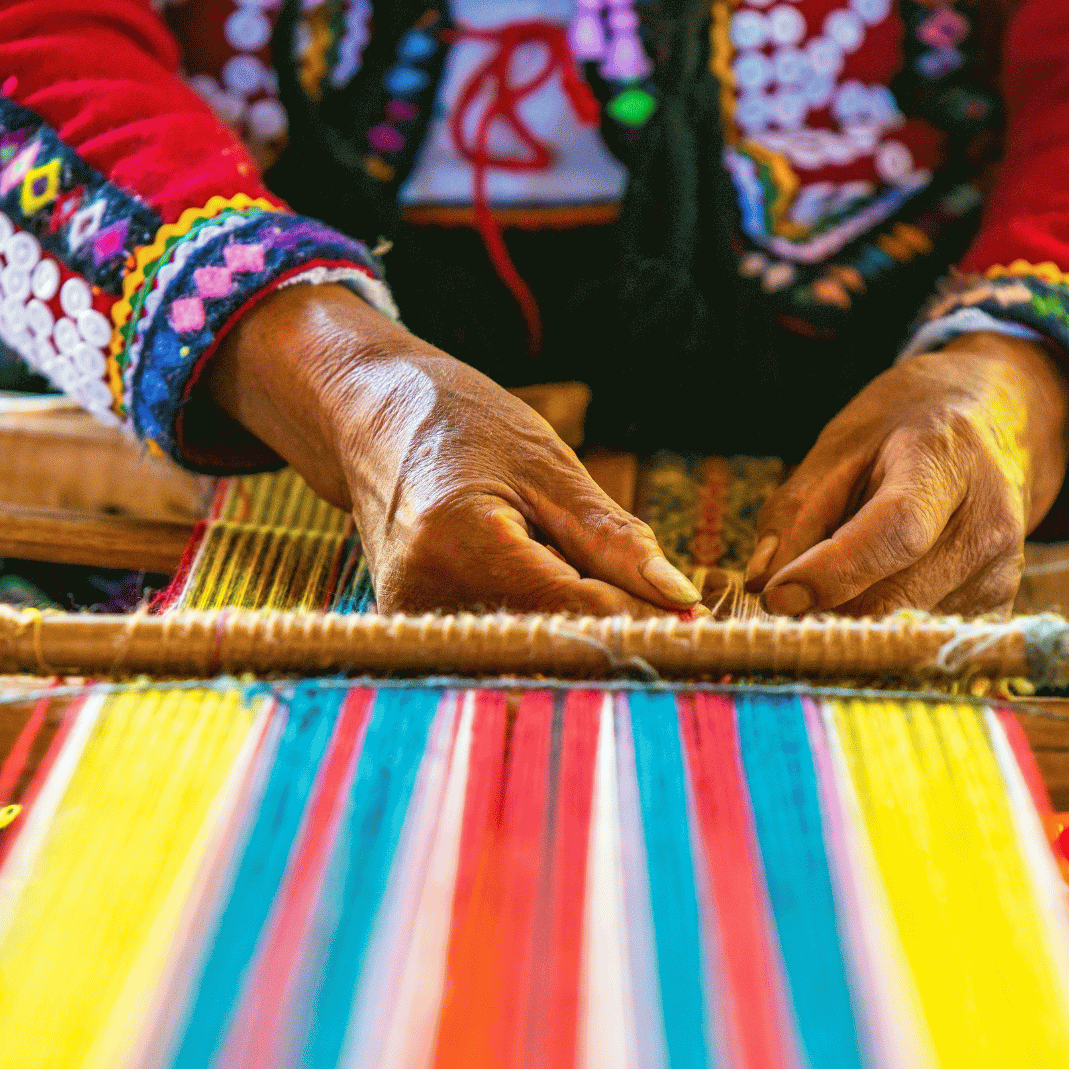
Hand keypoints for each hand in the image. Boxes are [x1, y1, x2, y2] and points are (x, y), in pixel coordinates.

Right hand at [203, 284, 701, 615]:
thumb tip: (680, 600)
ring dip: (580, 632)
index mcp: (460, 542)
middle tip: (673, 618)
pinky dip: (542, 625)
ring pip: (531, 650)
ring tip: (601, 589)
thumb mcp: (549, 464)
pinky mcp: (414, 634)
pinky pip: (501, 643)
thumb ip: (613, 539)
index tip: (700, 622)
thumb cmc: (460, 424)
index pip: (577, 612)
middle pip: (554, 643)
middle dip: (620, 634)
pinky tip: (553, 592)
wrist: (369, 418)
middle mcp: (425, 596)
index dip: (645, 622)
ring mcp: (412, 621)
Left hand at [744, 331, 1068, 616]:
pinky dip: (880, 626)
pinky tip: (873, 589)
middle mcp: (986, 525)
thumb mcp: (839, 446)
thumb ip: (796, 512)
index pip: (895, 532)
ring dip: (851, 618)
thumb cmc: (902, 433)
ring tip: (838, 576)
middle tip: (781, 601)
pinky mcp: (995, 607)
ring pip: (901, 628)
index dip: (832, 572)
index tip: (775, 598)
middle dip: (826, 610)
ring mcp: (998, 573)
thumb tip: (762, 583)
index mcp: (944, 464)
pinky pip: (918, 637)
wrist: (991, 424)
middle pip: (894, 597)